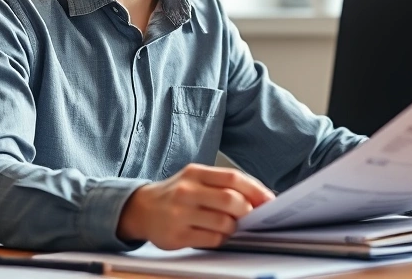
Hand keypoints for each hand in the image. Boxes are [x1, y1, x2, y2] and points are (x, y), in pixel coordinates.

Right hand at [117, 164, 274, 249]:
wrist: (141, 209)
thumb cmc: (177, 193)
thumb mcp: (196, 179)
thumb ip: (223, 184)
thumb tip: (259, 197)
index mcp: (195, 173)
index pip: (232, 177)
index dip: (256, 189)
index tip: (270, 200)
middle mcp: (187, 191)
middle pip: (230, 200)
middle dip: (248, 210)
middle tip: (251, 215)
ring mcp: (180, 214)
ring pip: (223, 222)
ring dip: (234, 227)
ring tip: (230, 225)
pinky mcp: (177, 235)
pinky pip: (212, 239)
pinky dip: (221, 238)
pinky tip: (216, 234)